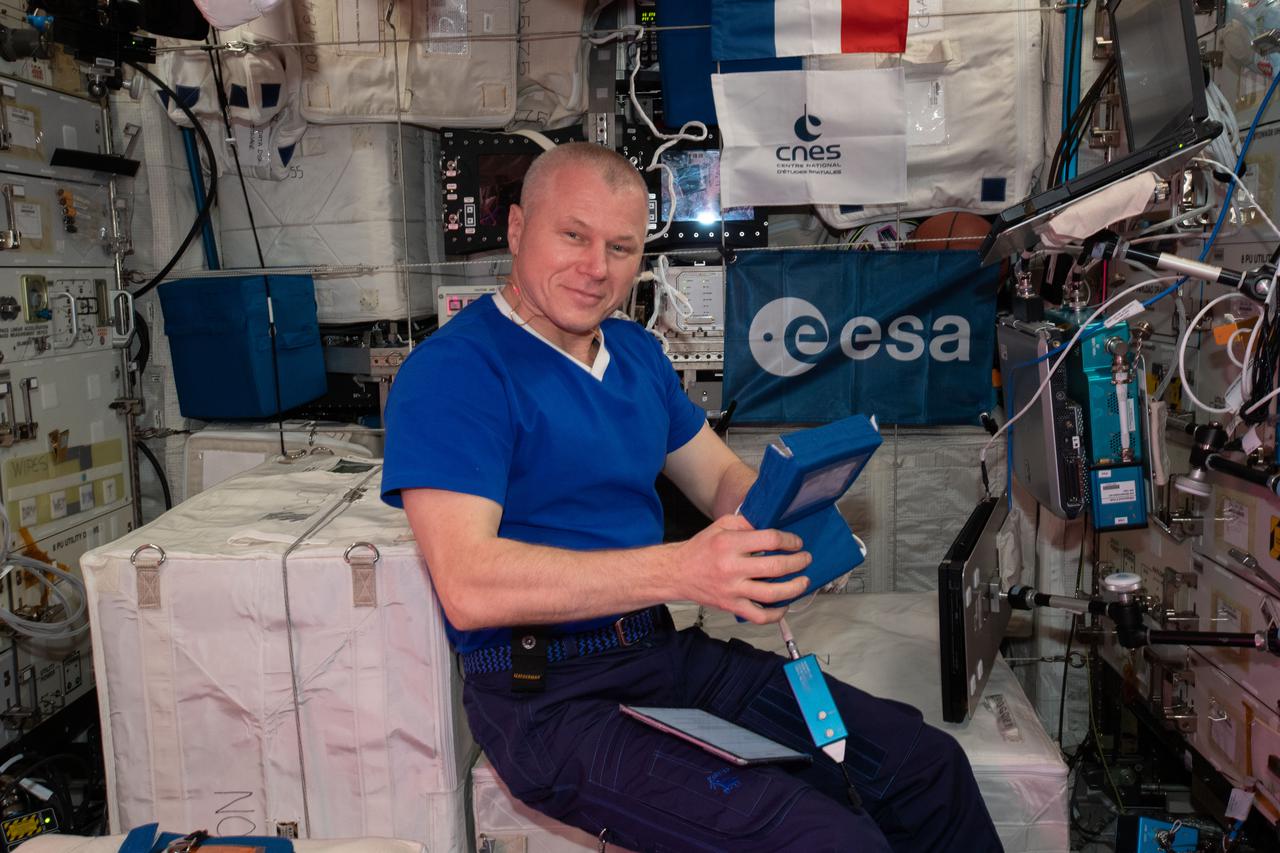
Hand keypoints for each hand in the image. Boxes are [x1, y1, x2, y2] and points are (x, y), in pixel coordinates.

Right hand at [671, 514, 811, 624]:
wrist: (677, 573)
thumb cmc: (701, 548)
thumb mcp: (720, 526)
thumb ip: (745, 524)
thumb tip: (770, 526)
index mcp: (730, 543)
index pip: (769, 539)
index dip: (789, 540)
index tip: (796, 542)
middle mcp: (732, 567)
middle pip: (776, 566)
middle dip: (798, 562)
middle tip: (806, 559)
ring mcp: (733, 590)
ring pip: (772, 594)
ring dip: (794, 588)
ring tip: (804, 581)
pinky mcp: (731, 606)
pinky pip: (759, 616)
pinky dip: (776, 614)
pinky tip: (785, 605)